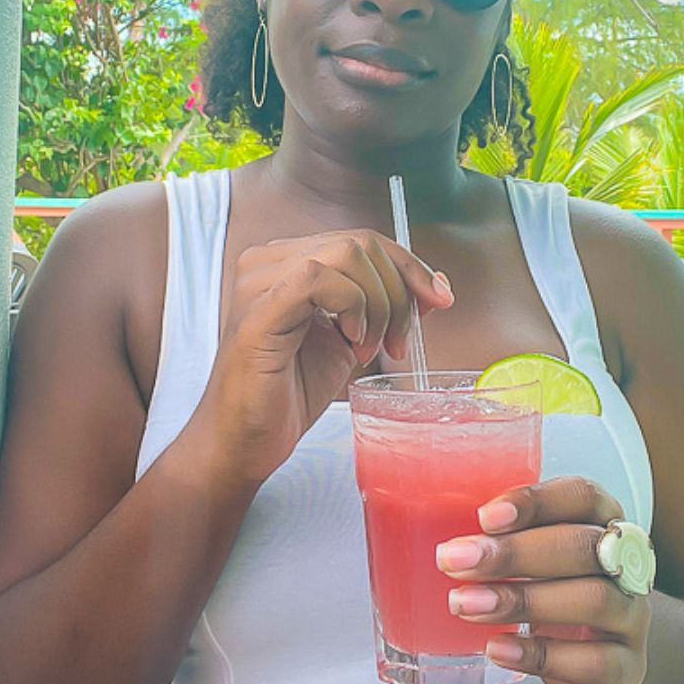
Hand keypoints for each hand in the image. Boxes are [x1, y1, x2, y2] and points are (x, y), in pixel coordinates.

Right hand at [199, 229, 452, 486]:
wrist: (244, 442)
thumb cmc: (288, 394)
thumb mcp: (350, 340)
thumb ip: (382, 307)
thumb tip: (432, 284)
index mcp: (287, 263)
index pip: (362, 240)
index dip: (408, 265)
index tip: (440, 298)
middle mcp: (268, 263)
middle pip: (361, 243)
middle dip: (399, 291)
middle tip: (397, 344)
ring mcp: (259, 283)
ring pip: (346, 253)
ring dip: (378, 304)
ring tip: (368, 349)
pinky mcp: (258, 311)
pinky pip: (318, 277)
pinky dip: (353, 305)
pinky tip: (351, 341)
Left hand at [436, 477, 651, 683]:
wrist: (602, 652)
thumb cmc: (556, 589)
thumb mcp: (535, 555)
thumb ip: (503, 539)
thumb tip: (445, 541)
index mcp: (602, 521)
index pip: (583, 496)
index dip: (537, 502)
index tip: (485, 516)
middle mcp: (626, 564)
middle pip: (583, 546)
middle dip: (515, 554)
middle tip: (457, 562)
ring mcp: (633, 616)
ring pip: (593, 598)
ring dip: (523, 601)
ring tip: (466, 605)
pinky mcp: (628, 666)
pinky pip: (592, 661)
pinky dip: (539, 654)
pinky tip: (498, 648)